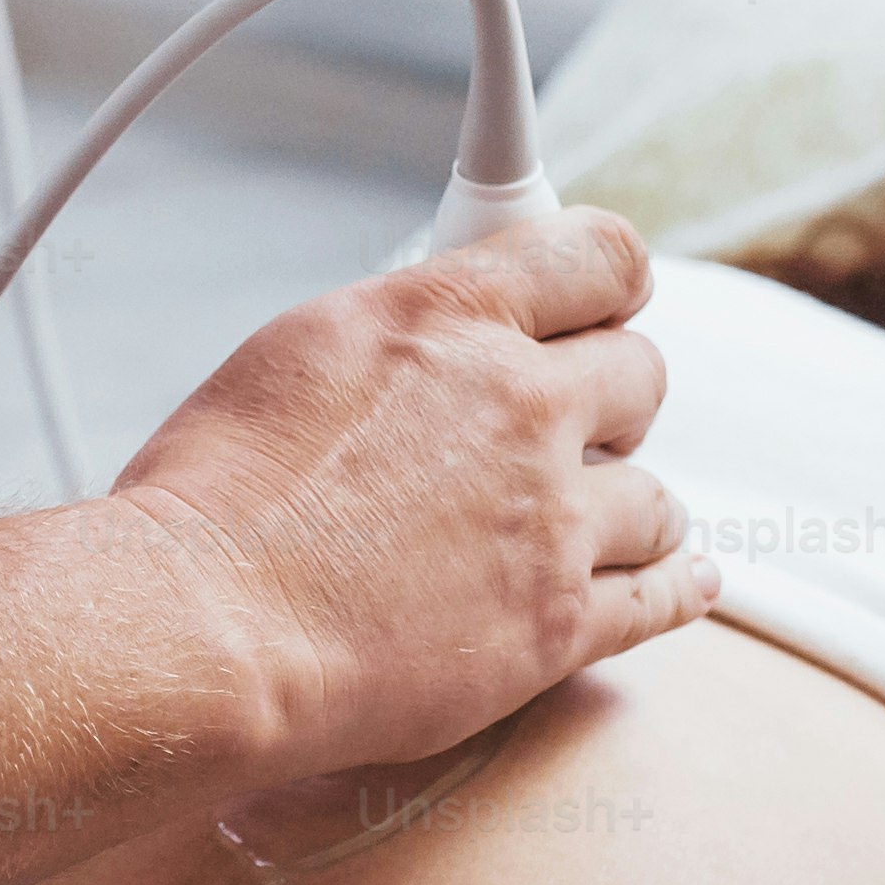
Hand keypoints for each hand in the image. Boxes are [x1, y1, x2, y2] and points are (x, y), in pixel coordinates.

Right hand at [108, 210, 709, 784]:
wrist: (207, 628)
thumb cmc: (212, 503)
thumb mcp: (296, 353)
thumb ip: (396, 332)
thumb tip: (432, 336)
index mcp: (447, 318)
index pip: (595, 255)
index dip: (611, 279)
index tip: (609, 298)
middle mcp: (518, 406)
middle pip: (642, 373)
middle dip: (610, 399)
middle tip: (569, 427)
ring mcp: (551, 519)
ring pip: (658, 496)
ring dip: (627, 504)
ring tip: (586, 521)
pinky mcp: (559, 625)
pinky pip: (662, 598)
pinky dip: (674, 586)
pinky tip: (678, 578)